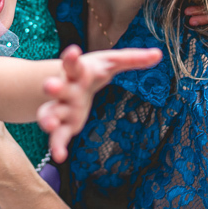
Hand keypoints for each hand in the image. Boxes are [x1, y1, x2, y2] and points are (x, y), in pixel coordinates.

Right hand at [37, 45, 161, 161]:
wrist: (70, 84)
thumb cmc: (91, 72)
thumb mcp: (110, 62)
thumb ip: (132, 59)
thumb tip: (158, 54)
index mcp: (77, 71)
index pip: (73, 62)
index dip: (72, 58)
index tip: (73, 51)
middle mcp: (66, 88)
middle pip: (58, 86)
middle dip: (53, 87)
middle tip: (49, 86)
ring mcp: (62, 107)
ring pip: (51, 112)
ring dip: (49, 118)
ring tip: (50, 125)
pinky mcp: (63, 125)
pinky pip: (58, 136)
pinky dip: (57, 146)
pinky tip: (59, 157)